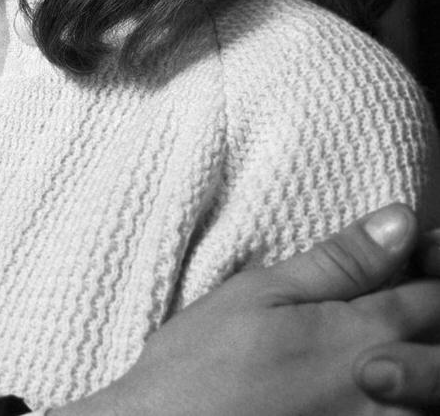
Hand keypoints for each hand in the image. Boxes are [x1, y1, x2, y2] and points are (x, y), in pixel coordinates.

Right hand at [61, 204, 439, 415]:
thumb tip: (401, 221)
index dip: (435, 263)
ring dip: (426, 360)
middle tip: (410, 292)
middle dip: (436, 313)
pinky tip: (378, 389)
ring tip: (388, 344)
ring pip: (436, 394)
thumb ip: (340, 262)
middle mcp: (388, 390)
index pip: (433, 294)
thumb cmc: (201, 366)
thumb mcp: (260, 294)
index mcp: (362, 336)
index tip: (427, 248)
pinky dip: (411, 402)